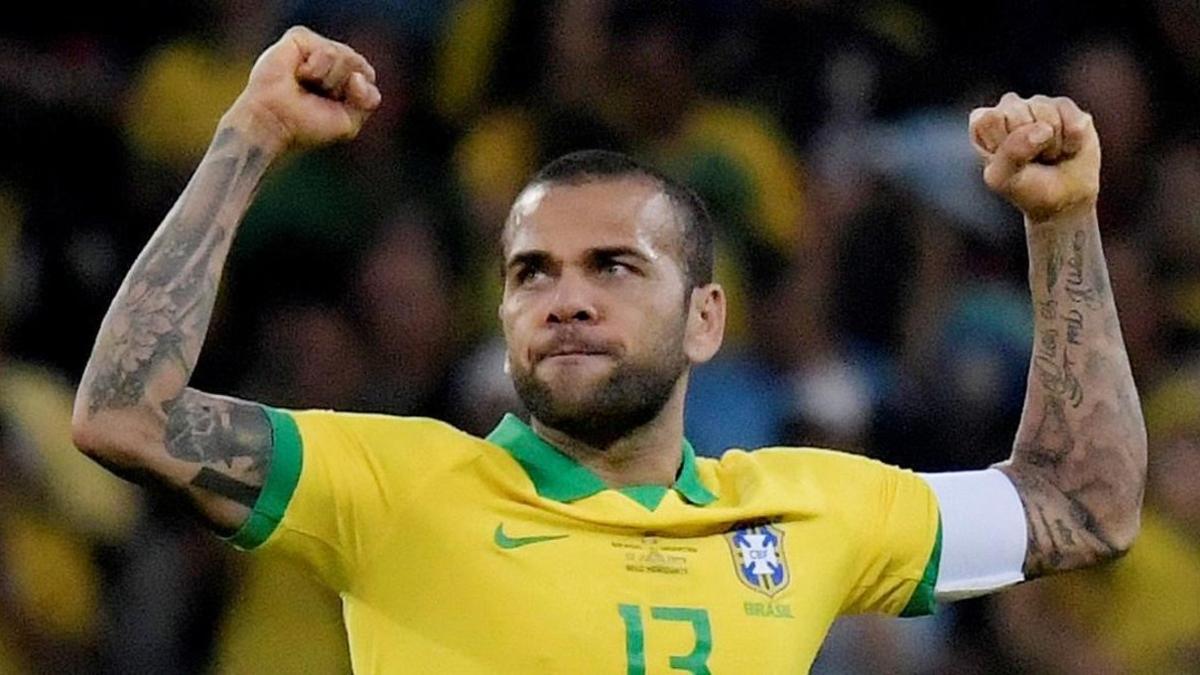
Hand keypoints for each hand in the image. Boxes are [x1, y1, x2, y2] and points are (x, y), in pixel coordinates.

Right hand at [222, 26, 380, 155]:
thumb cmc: (307, 126)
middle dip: (342, 87)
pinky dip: (315, 69)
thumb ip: (369, 100)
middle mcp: (330, 58)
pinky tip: (298, 74)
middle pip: (359, 64)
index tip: (333, 106)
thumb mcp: (349, 122)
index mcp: (343, 75)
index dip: (358, 95)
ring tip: (305, 85)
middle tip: (317, 96)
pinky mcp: (298, 38)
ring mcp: (314, 47)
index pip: (367, 75)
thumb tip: (357, 76)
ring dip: (328, 80)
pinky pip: (326, 51)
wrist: (274, 123)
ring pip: (345, 55)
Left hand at [970, 93, 1099, 222]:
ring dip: (1052, 145)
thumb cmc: (1026, 186)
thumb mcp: (1003, 179)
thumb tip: (1042, 129)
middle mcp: (1010, 107)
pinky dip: (1072, 142)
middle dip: (1028, 144)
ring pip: (1048, 114)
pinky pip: (1074, 121)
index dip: (1002, 143)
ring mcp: (1039, 104)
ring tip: (1048, 154)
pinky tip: (1067, 148)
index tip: (1008, 161)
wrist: (1062, 197)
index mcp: (984, 121)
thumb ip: (1010, 153)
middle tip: (1031, 159)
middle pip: (1017, 112)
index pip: (989, 118)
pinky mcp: (1068, 107)